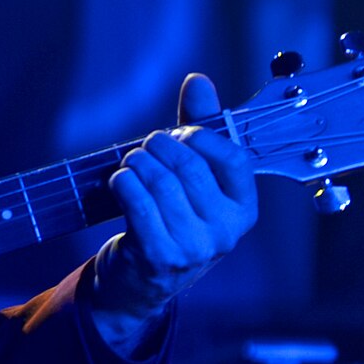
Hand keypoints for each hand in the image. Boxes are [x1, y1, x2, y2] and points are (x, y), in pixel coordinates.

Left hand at [86, 73, 258, 351]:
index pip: (232, 156)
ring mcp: (194, 246)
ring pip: (160, 181)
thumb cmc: (170, 220)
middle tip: (144, 148)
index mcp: (244, 209)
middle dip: (159, 147)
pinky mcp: (159, 255)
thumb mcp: (192, 179)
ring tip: (130, 164)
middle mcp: (225, 231)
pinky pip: (137, 203)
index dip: (199, 136)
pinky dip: (123, 183)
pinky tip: (119, 182)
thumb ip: (198, 129)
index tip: (178, 134)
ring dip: (137, 164)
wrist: (140, 283)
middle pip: (189, 165)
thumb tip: (198, 80)